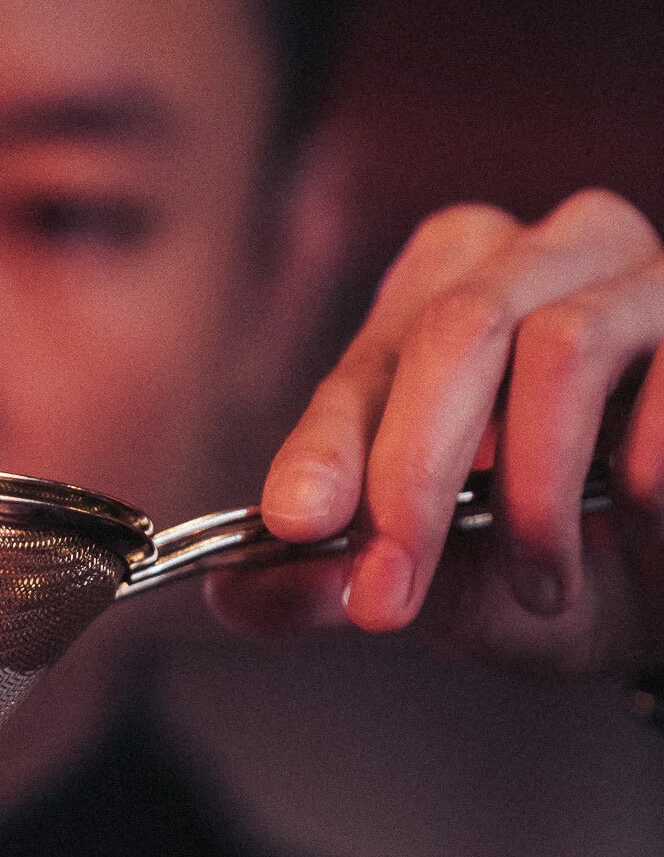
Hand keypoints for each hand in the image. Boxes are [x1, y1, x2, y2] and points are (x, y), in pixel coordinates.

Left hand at [209, 189, 663, 677]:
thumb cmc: (573, 565)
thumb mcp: (448, 586)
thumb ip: (342, 584)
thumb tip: (233, 600)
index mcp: (449, 294)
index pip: (371, 361)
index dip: (328, 449)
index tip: (300, 524)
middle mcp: (539, 256)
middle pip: (455, 330)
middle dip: (412, 477)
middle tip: (393, 596)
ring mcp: (638, 275)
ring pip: (559, 345)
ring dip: (535, 493)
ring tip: (540, 584)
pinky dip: (640, 472)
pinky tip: (640, 523)